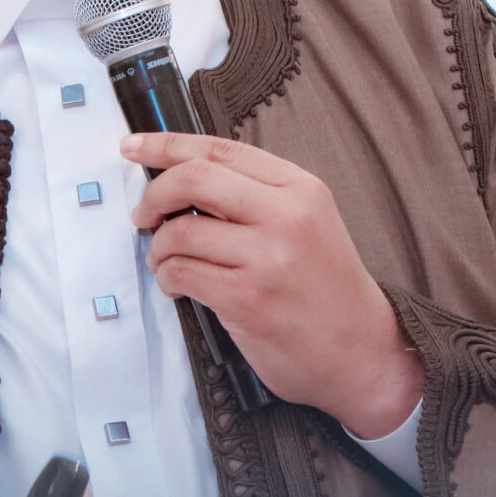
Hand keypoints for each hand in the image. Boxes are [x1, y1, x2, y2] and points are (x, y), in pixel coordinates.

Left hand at [125, 131, 420, 438]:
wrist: (363, 351)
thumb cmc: (326, 289)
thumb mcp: (308, 222)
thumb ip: (255, 195)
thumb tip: (182, 180)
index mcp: (300, 188)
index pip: (219, 149)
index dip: (165, 145)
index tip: (132, 147)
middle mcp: (286, 215)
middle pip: (193, 178)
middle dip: (153, 195)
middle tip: (143, 215)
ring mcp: (266, 258)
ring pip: (180, 231)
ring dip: (158, 248)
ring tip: (165, 261)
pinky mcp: (246, 299)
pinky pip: (181, 273)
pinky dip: (167, 279)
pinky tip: (177, 286)